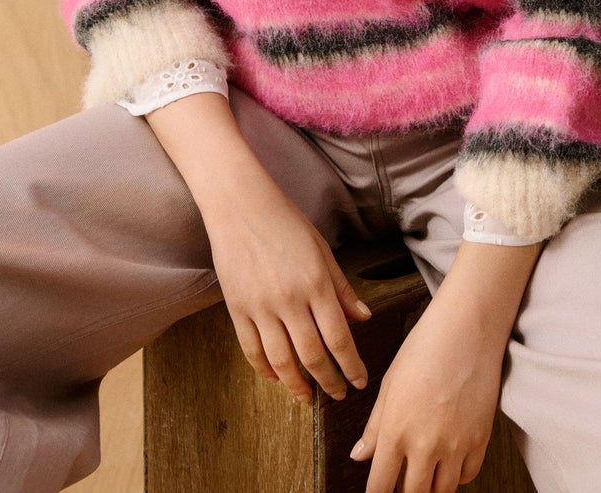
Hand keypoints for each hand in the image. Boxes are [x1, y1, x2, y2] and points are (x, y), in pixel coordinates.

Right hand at [202, 172, 371, 402]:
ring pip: (281, 360)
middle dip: (329, 381)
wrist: (240, 205)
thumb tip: (364, 317)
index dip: (351, 366)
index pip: (339, 338)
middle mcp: (289, 299)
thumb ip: (341, 288)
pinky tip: (276, 378)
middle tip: (339, 393)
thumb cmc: (286, 223)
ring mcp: (260, 306)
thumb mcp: (321, 250)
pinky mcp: (237, 308)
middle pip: (312, 356)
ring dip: (297, 385)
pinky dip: (265, 370)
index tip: (360, 381)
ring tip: (308, 396)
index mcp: (315, 283)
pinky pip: (251, 350)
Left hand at [351, 293, 505, 492]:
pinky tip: (448, 464)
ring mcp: (455, 445)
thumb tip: (360, 455)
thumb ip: (375, 425)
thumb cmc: (425, 348)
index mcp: (396, 429)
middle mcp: (425, 444)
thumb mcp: (390, 383)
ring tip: (424, 476)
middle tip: (402, 484)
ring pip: (441, 492)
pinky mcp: (480, 440)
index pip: (380, 486)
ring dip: (430, 488)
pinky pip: (467, 476)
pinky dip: (457, 476)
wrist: (466, 330)